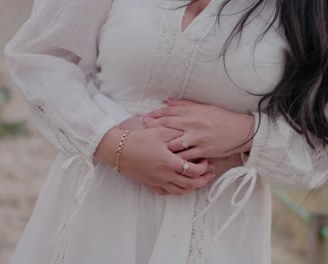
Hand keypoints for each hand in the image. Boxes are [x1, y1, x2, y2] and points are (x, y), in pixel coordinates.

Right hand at [95, 126, 214, 194]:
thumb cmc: (137, 139)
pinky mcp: (149, 183)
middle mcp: (164, 175)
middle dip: (203, 180)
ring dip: (191, 187)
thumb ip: (176, 133)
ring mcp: (157, 181)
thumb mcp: (159, 131)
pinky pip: (165, 192)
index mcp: (169, 162)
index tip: (205, 160)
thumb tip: (189, 135)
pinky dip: (175, 190)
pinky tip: (178, 184)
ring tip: (197, 180)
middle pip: (190, 184)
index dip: (203, 167)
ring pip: (179, 191)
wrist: (117, 149)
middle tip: (209, 175)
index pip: (193, 171)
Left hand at [145, 99, 254, 159]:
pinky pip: (186, 156)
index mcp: (192, 112)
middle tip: (142, 133)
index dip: (154, 116)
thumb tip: (166, 101)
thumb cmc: (222, 118)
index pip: (168, 112)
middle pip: (167, 126)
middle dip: (152, 129)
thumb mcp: (204, 107)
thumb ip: (184, 104)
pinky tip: (168, 161)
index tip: (144, 119)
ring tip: (151, 149)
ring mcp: (198, 138)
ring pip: (174, 143)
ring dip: (162, 146)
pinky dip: (177, 159)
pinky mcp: (203, 150)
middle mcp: (193, 124)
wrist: (241, 131)